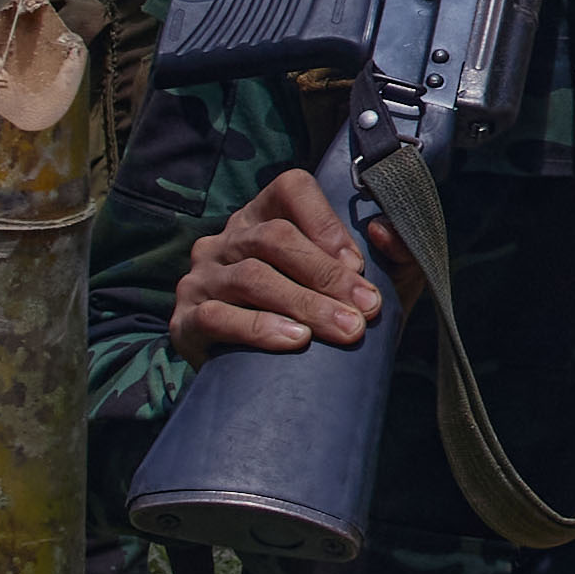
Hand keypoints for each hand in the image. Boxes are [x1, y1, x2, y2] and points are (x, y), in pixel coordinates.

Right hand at [171, 166, 385, 356]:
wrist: (267, 384)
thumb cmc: (322, 319)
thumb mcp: (362, 286)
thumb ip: (389, 255)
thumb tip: (383, 230)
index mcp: (264, 216)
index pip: (290, 189)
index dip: (326, 220)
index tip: (359, 263)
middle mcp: (227, 239)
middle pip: (275, 238)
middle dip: (326, 274)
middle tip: (367, 308)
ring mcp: (202, 277)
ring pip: (251, 277)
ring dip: (304, 303)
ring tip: (344, 329)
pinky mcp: (185, 320)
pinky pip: (217, 316)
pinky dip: (260, 328)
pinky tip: (295, 340)